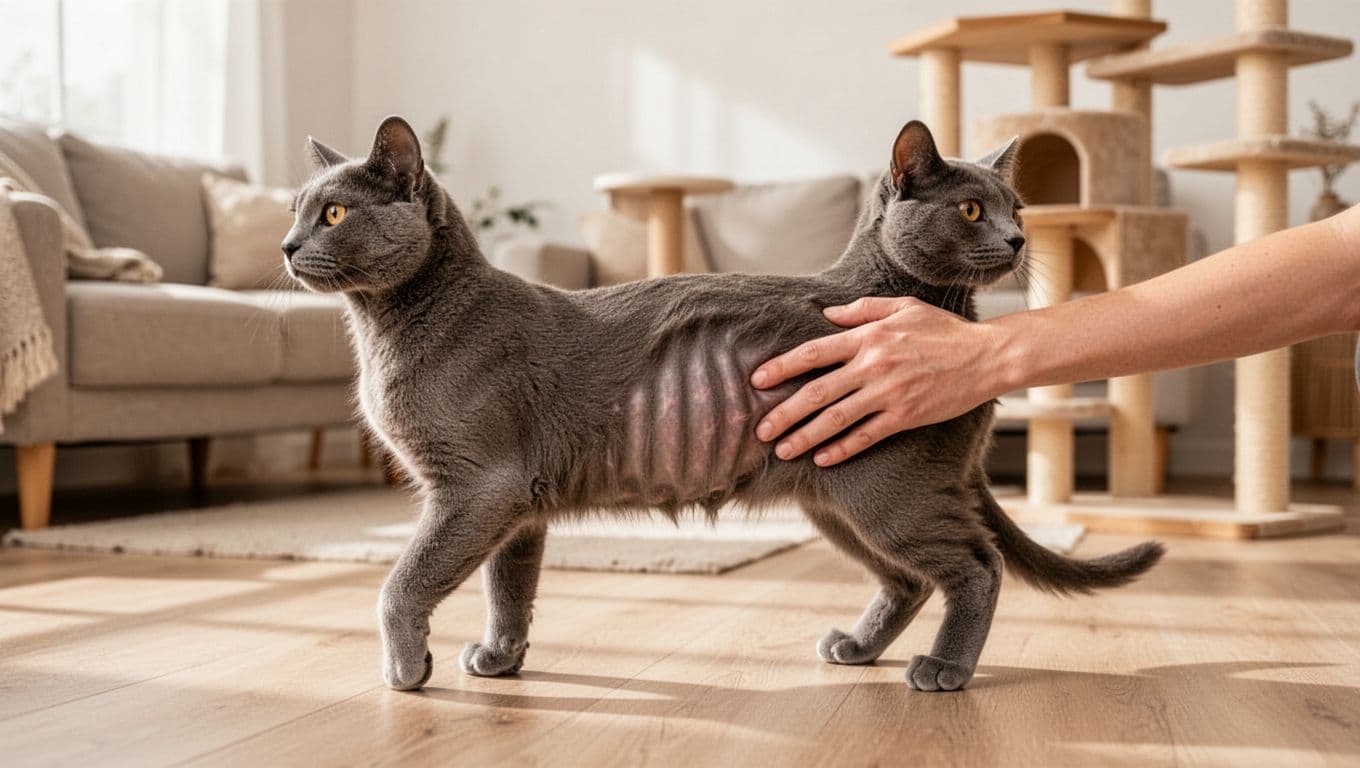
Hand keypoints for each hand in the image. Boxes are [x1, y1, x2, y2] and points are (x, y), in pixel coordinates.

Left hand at [750, 297, 1007, 465]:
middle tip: (760, 430)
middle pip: (817, 392)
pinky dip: (842, 448)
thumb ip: (863, 309)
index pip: (813, 353)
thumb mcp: (903, 307)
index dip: (782, 367)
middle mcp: (873, 365)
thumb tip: (827, 314)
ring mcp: (888, 393)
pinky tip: (822, 459)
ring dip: (805, 436)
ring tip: (782, 450)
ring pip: (836, 419)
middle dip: (784, 412)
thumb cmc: (944, 330)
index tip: (757, 381)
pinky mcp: (905, 416)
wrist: (986, 356)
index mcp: (868, 337)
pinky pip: (866, 436)